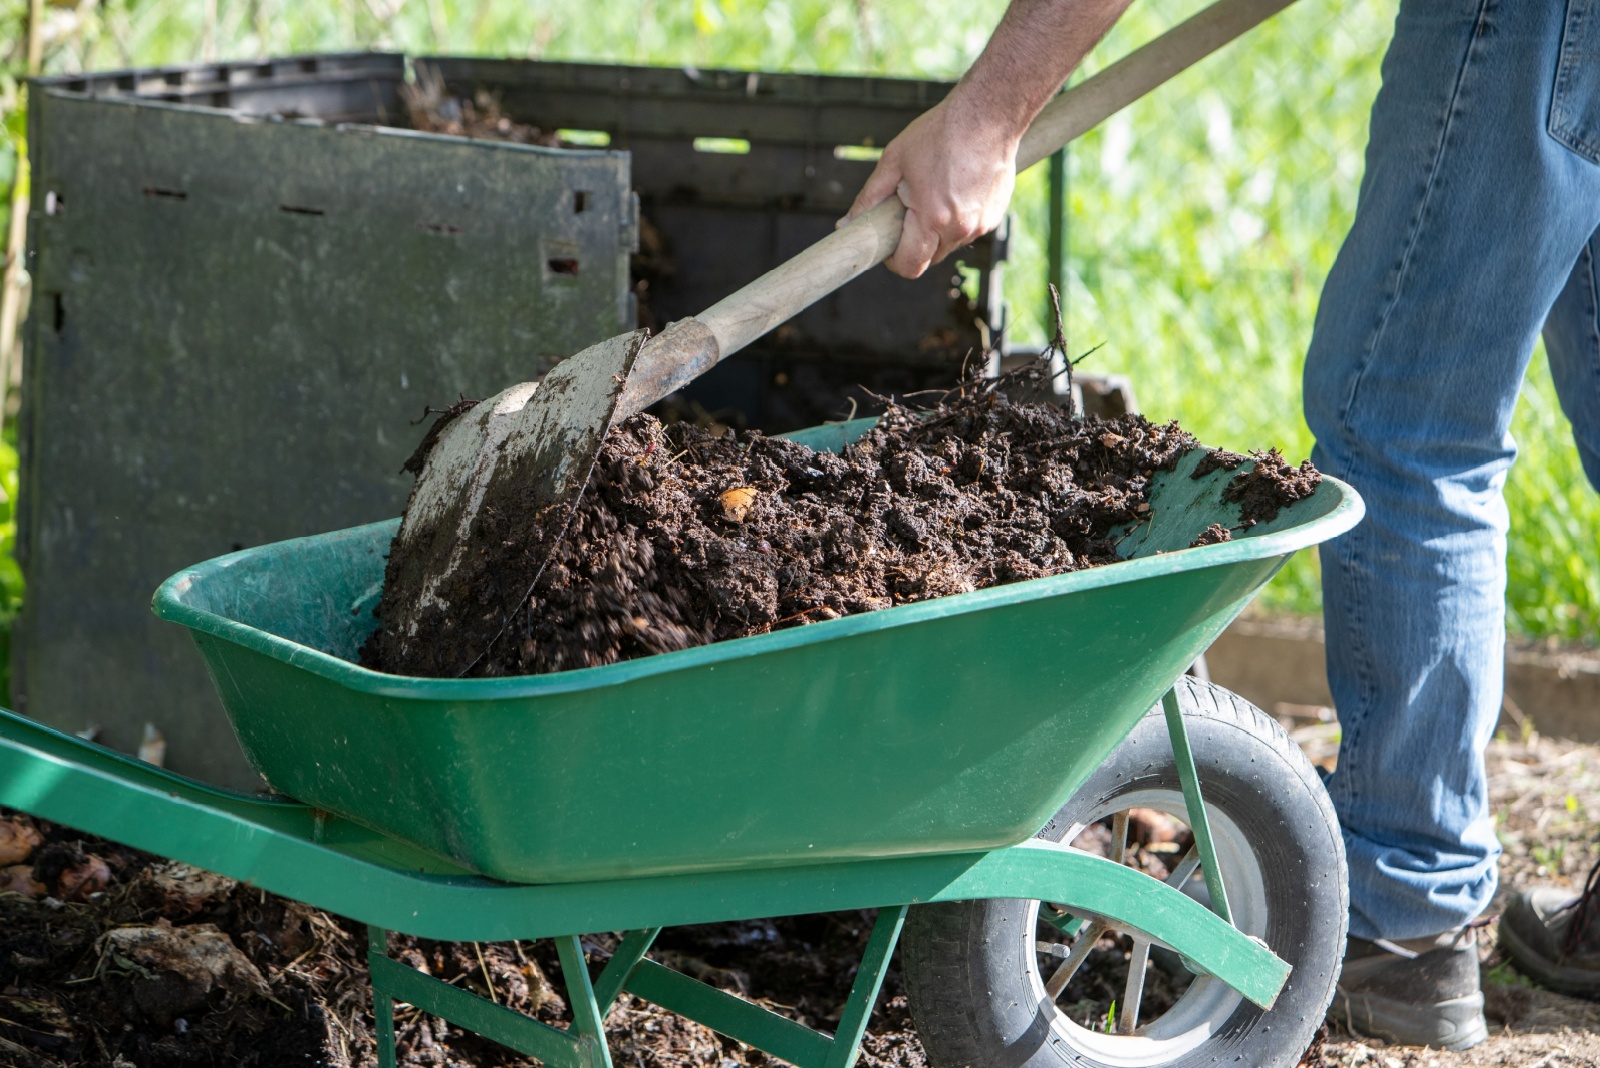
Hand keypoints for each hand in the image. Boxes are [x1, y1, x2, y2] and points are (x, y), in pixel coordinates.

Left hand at [841, 92, 1018, 278]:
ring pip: (948, 245)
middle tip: (908, 211)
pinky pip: (967, 230)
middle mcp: (960, 228)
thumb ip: (869, 198)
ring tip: (934, 193)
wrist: (989, 113)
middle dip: (914, 243)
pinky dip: (957, 219)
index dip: (894, 261)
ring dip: (936, 231)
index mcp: (932, 218)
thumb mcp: (894, 161)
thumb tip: (846, 224)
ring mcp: (981, 224)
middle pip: (929, 259)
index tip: (889, 244)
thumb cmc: (940, 133)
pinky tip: (955, 189)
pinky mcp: (994, 216)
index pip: (910, 266)